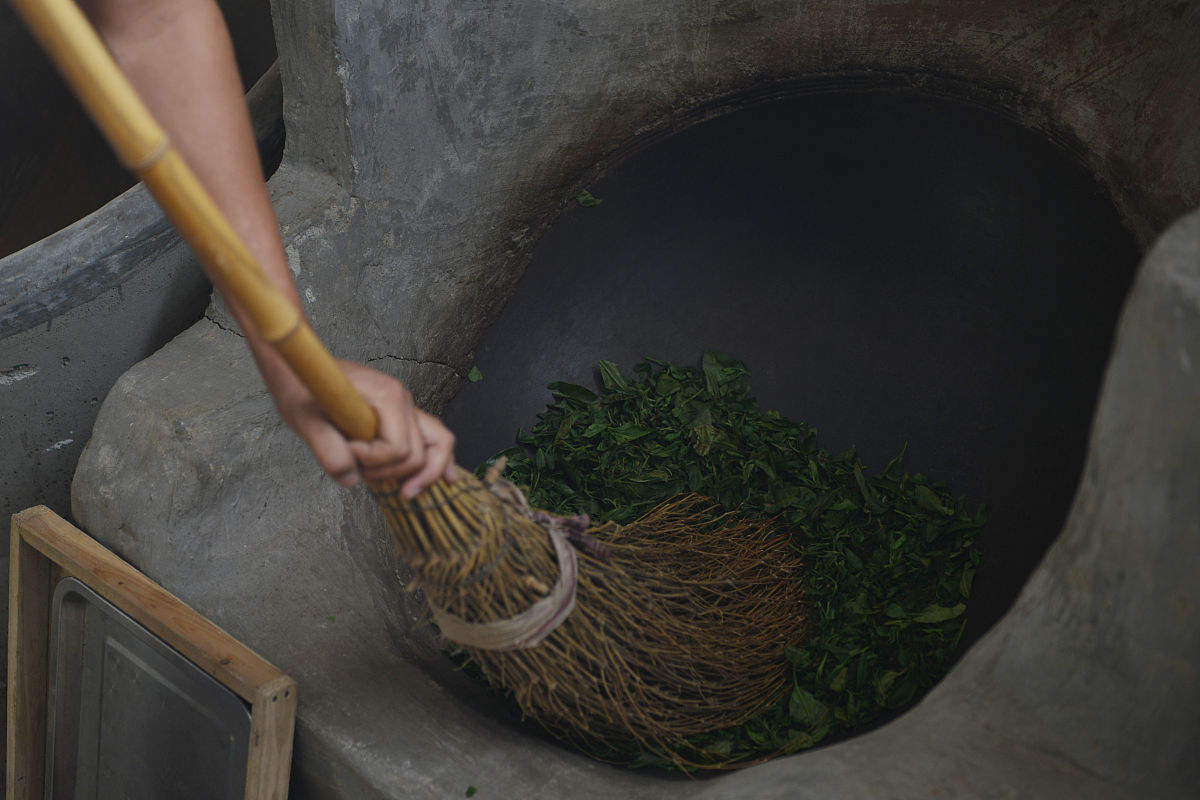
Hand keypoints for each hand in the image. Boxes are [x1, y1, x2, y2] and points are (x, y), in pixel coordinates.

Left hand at [272, 360, 456, 496]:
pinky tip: (446, 477)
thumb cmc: (303, 388)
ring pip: (438, 444)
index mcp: (387, 397)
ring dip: (425, 472)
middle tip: (360, 473)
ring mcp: (406, 408)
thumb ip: (329, 451)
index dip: (373, 461)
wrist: (301, 368)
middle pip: (420, 452)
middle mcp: (404, 401)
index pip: (398, 448)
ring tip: (410, 493)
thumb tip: (351, 479)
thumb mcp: (307, 421)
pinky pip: (432, 437)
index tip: (347, 451)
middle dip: (391, 472)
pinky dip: (439, 459)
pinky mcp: (400, 416)